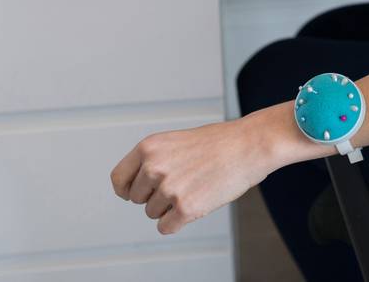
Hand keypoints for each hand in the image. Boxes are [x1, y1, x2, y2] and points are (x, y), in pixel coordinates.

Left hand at [110, 119, 269, 234]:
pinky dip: (178, 222)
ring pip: (152, 213)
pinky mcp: (185, 208)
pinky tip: (196, 204)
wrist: (249, 145)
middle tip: (181, 184)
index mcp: (148, 147)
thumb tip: (135, 188)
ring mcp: (169, 188)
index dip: (127, 190)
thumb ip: (153, 160)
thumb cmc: (218, 143)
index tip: (135, 194)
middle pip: (136, 199)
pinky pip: (166, 227)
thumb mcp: (176, 142)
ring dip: (169, 208)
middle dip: (154, 197)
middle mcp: (153, 167)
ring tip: (194, 188)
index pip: (119, 179)